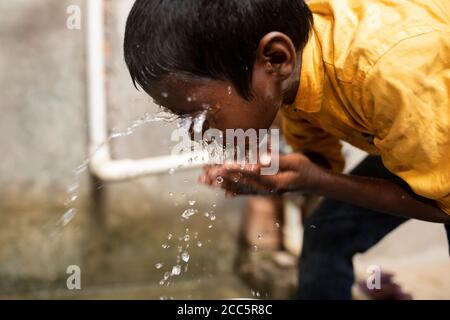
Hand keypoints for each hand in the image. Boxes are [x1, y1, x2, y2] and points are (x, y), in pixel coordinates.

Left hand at [198, 153, 318, 195]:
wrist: (314, 183)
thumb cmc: (306, 169)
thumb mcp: (295, 161)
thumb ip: (276, 160)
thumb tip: (259, 159)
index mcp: (275, 182)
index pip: (252, 175)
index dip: (237, 170)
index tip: (222, 166)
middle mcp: (266, 190)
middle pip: (240, 184)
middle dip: (221, 178)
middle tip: (204, 173)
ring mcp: (264, 192)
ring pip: (238, 188)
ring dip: (220, 184)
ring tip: (204, 179)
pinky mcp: (263, 191)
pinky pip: (244, 192)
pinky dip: (231, 190)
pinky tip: (220, 189)